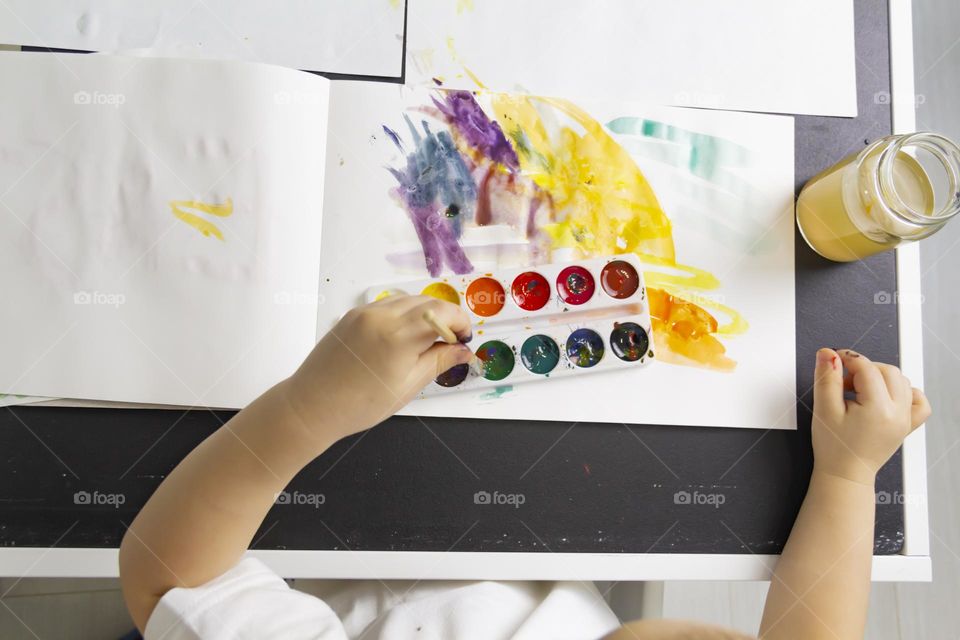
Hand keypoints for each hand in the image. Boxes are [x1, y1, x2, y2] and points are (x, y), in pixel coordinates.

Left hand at [284, 295, 472, 440]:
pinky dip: (404, 313)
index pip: (443, 313)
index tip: (464, 339)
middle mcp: (382, 316)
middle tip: (451, 341)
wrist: (313, 405)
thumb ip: (439, 362)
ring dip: (425, 313)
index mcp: (399, 337)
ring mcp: (365, 312)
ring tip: (427, 340)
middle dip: (446, 317)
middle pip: (428, 302)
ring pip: (408, 300)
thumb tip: (463, 350)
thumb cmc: (360, 405)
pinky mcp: (353, 314)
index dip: (461, 322)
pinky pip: (388, 304)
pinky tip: (404, 335)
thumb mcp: (408, 386)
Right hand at [811, 348, 930, 484]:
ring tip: (858, 390)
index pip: (867, 368)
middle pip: (887, 371)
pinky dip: (904, 391)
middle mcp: (898, 413)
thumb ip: (826, 378)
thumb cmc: (834, 448)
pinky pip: (918, 401)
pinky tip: (886, 394)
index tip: (833, 359)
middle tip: (843, 380)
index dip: (848, 358)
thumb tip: (828, 354)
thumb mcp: (824, 409)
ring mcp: (905, 419)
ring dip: (879, 377)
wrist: (845, 473)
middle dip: (863, 368)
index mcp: (878, 409)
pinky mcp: (907, 424)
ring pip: (902, 381)